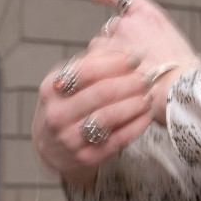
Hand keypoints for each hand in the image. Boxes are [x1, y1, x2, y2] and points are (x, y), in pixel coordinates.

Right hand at [33, 45, 150, 189]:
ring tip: (148, 95)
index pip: (87, 70)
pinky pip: (117, 140)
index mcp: (52, 88)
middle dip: (130, 82)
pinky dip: (136, 125)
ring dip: (134, 104)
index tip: (137, 58)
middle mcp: (56, 114)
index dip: (116, 62)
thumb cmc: (68, 103)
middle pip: (101, 93)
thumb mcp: (69, 81)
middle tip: (148, 77)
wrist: (51, 146)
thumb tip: (122, 42)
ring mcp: (69, 139)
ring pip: (108, 118)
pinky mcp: (86, 157)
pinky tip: (147, 115)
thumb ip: (91, 62)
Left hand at [91, 0, 200, 125]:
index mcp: (149, 16)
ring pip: (97, 50)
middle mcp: (127, 23)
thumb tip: (171, 56)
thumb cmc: (183, 74)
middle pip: (111, 30)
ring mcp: (111, 41)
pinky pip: (88, 67)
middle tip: (128, 68)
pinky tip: (101, 88)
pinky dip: (93, 77)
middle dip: (115, 46)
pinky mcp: (98, 62)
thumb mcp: (182, 49)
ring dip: (104, 64)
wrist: (176, 89)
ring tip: (121, 84)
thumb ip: (166, 47)